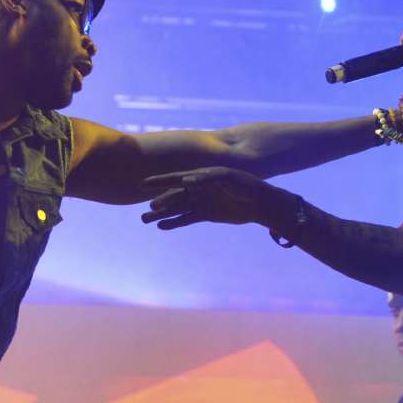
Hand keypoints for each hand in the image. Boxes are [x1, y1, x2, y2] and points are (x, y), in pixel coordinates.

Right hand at [141, 167, 283, 229]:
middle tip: (146, 211)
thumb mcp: (227, 178)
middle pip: (173, 196)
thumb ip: (207, 179)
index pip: (175, 179)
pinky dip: (174, 223)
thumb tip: (186, 181)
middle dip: (159, 202)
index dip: (159, 181)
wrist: (260, 202)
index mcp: (200, 176)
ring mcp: (200, 202)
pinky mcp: (205, 214)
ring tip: (144, 220)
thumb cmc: (245, 185)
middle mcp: (197, 189)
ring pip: (176, 209)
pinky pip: (186, 219)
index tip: (143, 184)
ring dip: (161, 214)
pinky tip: (161, 226)